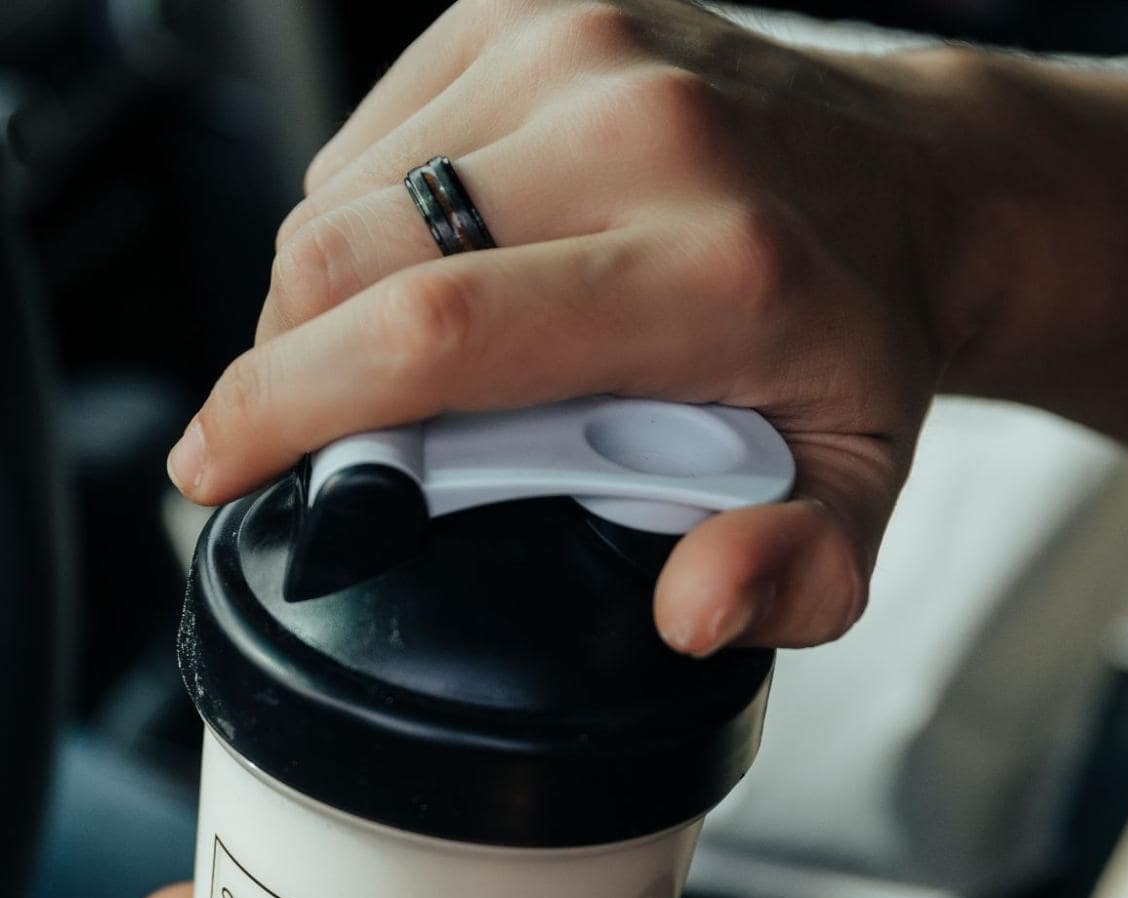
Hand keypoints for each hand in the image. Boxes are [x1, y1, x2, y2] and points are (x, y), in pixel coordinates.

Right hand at [165, 0, 989, 654]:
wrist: (914, 181)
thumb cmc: (858, 341)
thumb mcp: (857, 497)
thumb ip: (790, 574)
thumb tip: (692, 608)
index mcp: (710, 267)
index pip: (433, 331)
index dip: (286, 406)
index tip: (213, 468)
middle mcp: (637, 129)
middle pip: (345, 254)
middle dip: (282, 364)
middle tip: (307, 432)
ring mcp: (578, 43)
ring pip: (339, 192)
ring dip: (327, 294)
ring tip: (402, 351)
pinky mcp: (534, 2)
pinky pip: (370, 131)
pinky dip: (365, 214)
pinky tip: (437, 257)